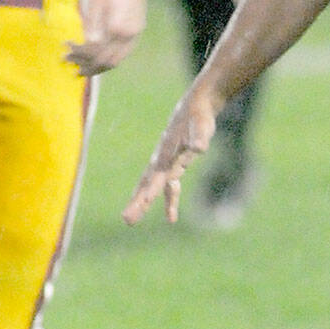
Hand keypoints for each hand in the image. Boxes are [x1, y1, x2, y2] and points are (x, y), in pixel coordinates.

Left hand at [68, 0, 145, 74]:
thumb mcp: (95, 2)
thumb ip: (92, 26)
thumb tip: (87, 44)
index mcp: (117, 28)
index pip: (96, 51)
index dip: (80, 55)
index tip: (66, 54)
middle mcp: (129, 34)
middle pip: (109, 60)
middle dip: (92, 67)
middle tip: (76, 71)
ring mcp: (136, 32)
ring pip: (120, 58)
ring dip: (103, 66)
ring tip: (89, 70)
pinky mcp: (138, 28)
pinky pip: (125, 51)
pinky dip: (113, 57)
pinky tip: (104, 57)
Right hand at [122, 84, 218, 224]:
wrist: (197, 106)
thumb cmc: (199, 117)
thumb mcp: (202, 127)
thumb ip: (199, 139)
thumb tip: (198, 148)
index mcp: (167, 153)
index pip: (158, 174)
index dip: (152, 188)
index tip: (145, 201)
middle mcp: (163, 160)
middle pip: (148, 184)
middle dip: (138, 202)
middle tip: (127, 220)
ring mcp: (167, 163)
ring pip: (154, 187)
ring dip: (144, 203)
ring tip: (130, 221)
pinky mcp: (175, 165)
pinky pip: (170, 187)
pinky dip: (170, 201)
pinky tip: (171, 218)